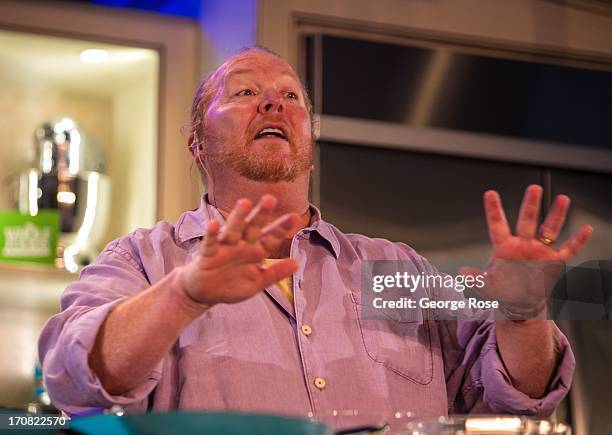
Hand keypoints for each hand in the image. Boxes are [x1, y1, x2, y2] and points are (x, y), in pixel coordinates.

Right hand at [178, 195, 299, 306]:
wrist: (204, 294)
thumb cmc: (231, 285)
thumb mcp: (257, 282)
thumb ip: (275, 273)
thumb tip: (297, 263)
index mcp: (255, 252)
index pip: (271, 238)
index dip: (281, 228)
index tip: (294, 217)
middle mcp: (241, 245)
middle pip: (253, 227)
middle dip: (261, 214)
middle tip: (270, 199)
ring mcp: (224, 248)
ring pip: (233, 230)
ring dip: (238, 217)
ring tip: (244, 203)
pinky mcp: (208, 254)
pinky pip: (210, 243)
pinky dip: (212, 234)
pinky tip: (214, 224)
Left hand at [462, 185, 592, 311]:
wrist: (520, 302)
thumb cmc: (502, 290)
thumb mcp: (486, 286)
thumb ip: (475, 278)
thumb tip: (461, 273)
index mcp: (504, 247)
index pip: (497, 225)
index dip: (494, 210)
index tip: (490, 193)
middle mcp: (523, 244)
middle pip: (526, 221)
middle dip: (530, 205)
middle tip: (534, 188)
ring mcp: (539, 251)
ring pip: (549, 229)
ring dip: (555, 215)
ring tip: (562, 198)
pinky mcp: (554, 262)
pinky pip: (568, 249)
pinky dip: (577, 240)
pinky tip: (585, 228)